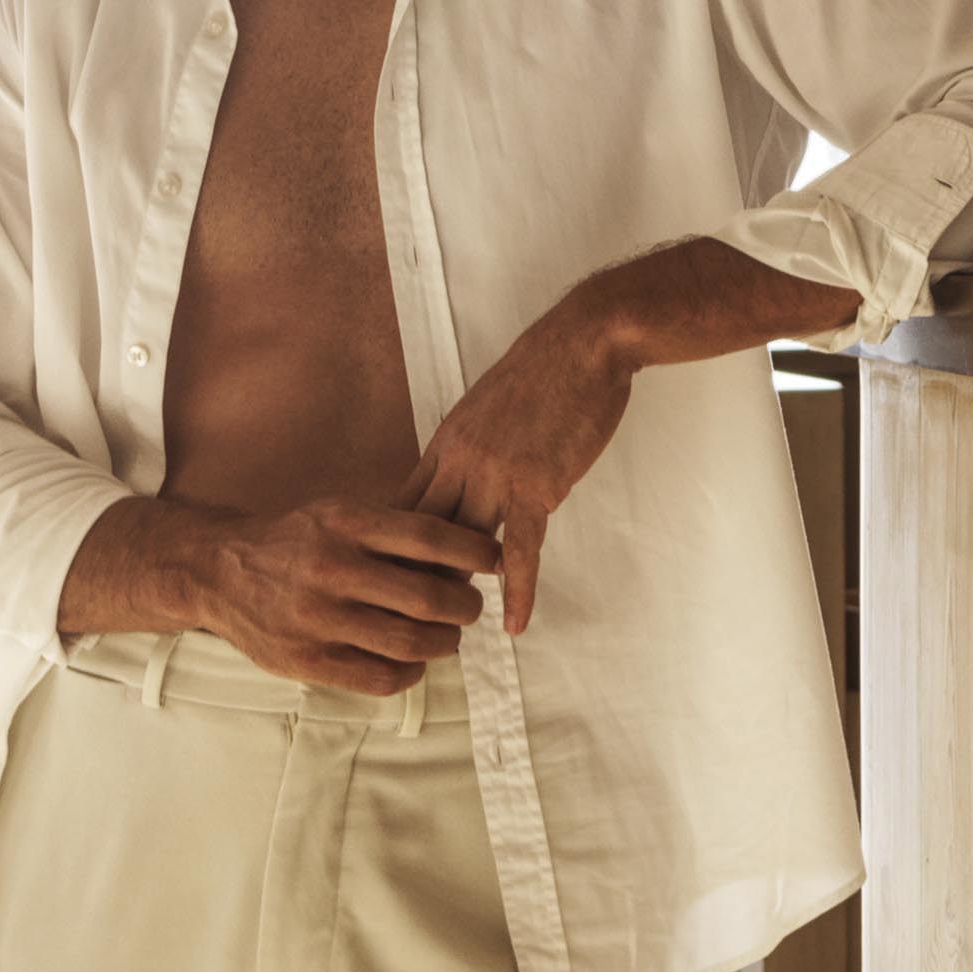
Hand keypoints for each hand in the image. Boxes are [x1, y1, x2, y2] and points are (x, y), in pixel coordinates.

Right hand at [164, 494, 495, 691]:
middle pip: (429, 597)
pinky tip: (414, 662)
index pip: (432, 538)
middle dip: (466, 606)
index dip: (476, 553)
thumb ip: (393, 530)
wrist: (218, 572)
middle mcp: (331, 569)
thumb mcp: (338, 512)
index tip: (496, 561)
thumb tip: (468, 552)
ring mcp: (317, 618)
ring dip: (446, 643)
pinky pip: (379, 678)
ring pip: (410, 642)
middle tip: (471, 607)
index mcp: (346, 523)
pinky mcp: (305, 660)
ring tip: (449, 636)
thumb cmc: (295, 541)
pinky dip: (410, 673)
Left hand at [407, 280, 648, 636]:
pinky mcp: (535, 487)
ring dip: (456, 589)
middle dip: (411, 577)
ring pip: (462, 546)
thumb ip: (474, 443)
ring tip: (448, 630)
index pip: (405, 507)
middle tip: (404, 619)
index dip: (394, 549)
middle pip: (422, 534)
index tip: (386, 581)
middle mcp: (460, 461)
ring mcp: (495, 475)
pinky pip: (521, 550)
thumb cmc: (548, 369)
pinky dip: (517, 590)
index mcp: (447, 442)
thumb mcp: (491, 405)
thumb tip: (467, 469)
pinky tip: (515, 624)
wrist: (586, 341)